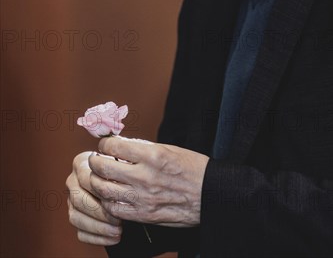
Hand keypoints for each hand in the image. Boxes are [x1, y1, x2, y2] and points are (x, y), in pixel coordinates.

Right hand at [66, 151, 122, 245]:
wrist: (121, 177)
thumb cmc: (123, 167)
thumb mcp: (122, 161)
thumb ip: (119, 167)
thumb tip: (123, 182)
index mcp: (81, 163)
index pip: (87, 179)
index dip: (102, 192)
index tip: (120, 200)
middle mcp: (72, 181)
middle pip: (79, 200)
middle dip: (100, 213)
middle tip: (119, 220)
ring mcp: (70, 200)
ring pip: (76, 218)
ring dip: (98, 228)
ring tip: (118, 230)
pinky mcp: (75, 217)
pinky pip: (80, 232)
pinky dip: (97, 238)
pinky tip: (113, 238)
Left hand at [89, 137, 209, 226]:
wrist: (210, 194)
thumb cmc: (192, 168)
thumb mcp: (169, 149)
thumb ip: (143, 148)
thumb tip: (120, 145)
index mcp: (152, 155)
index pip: (114, 146)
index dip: (105, 144)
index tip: (105, 145)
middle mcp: (145, 176)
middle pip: (103, 168)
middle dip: (95, 161)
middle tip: (97, 159)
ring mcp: (143, 198)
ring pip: (103, 190)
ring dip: (97, 181)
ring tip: (101, 177)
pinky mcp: (144, 215)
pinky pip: (114, 209)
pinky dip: (108, 202)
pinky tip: (111, 196)